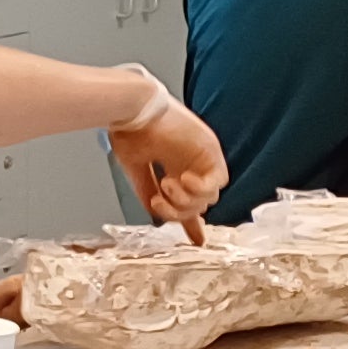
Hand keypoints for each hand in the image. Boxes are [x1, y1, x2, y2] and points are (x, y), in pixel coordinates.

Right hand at [111, 77, 226, 237]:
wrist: (133, 108)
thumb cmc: (129, 129)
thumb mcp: (136, 168)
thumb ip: (148, 191)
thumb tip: (155, 214)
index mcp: (174, 168)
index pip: (190, 202)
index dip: (192, 223)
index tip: (196, 240)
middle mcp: (191, 165)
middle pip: (197, 206)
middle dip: (177, 211)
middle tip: (158, 200)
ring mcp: (202, 158)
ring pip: (209, 198)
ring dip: (185, 200)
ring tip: (166, 185)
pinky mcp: (210, 149)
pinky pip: (218, 181)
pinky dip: (200, 187)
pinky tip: (182, 179)